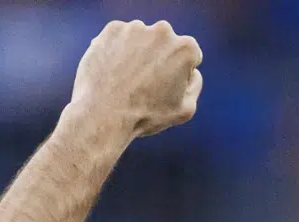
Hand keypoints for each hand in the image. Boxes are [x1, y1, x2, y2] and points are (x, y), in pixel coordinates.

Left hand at [69, 20, 202, 137]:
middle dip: (159, 59)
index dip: (180, 75)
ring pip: (142, 40)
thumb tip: (192, 71)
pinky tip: (113, 72)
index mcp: (185, 48)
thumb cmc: (146, 116)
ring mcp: (136, 28)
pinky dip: (117, 51)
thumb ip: (195, 86)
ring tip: (126, 80)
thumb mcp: (184, 110)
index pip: (190, 56)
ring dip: (138, 54)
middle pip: (165, 44)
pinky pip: (120, 39)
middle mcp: (163, 31)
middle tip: (145, 84)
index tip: (166, 89)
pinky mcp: (112, 30)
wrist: (104, 113)